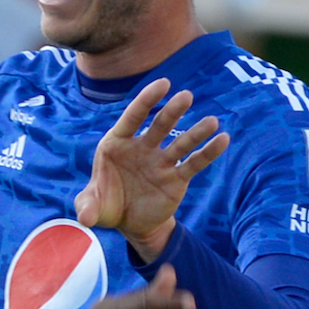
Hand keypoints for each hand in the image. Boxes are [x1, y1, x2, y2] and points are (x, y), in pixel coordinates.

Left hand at [75, 79, 229, 262]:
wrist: (129, 224)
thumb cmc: (107, 206)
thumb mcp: (93, 208)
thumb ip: (87, 207)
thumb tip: (85, 218)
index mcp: (117, 144)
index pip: (133, 117)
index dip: (146, 100)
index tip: (163, 85)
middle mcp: (142, 147)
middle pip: (159, 125)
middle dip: (172, 111)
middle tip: (186, 97)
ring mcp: (161, 161)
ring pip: (180, 142)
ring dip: (196, 132)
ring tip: (211, 121)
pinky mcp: (176, 177)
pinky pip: (194, 163)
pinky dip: (208, 152)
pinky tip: (223, 140)